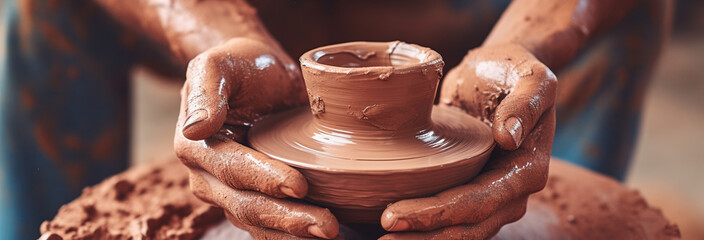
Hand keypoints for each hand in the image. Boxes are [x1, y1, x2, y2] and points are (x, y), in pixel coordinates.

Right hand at [174, 38, 339, 238]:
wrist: (256, 74)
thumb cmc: (240, 65)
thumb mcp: (219, 64)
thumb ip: (206, 90)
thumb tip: (195, 128)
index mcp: (197, 147)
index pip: (232, 169)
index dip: (265, 180)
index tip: (300, 185)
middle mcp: (208, 178)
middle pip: (247, 206)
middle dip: (288, 218)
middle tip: (327, 226)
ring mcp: (230, 194)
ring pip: (260, 223)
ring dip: (295, 234)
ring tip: (333, 235)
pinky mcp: (254, 201)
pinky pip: (272, 227)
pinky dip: (295, 235)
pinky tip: (328, 239)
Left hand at [379, 44, 556, 238]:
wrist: (499, 70)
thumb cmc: (513, 70)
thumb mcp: (531, 76)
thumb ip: (525, 104)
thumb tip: (508, 137)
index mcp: (527, 170)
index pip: (478, 201)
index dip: (436, 212)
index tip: (393, 214)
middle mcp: (511, 193)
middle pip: (465, 226)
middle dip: (423, 234)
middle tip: (380, 235)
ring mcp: (492, 197)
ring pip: (457, 230)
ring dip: (421, 238)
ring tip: (382, 239)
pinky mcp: (470, 190)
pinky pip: (449, 218)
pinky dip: (424, 227)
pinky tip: (394, 229)